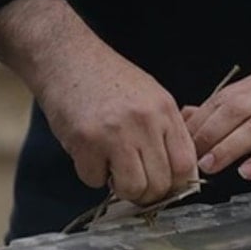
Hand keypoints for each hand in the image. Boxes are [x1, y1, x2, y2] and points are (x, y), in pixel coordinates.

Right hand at [37, 46, 197, 203]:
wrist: (65, 56)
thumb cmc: (108, 78)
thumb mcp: (151, 96)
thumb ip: (168, 131)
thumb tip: (185, 173)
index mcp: (164, 110)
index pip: (186, 165)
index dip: (177, 185)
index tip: (165, 188)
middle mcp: (144, 122)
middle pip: (160, 183)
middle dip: (148, 193)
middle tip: (135, 182)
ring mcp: (115, 132)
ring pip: (133, 188)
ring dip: (122, 188)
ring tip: (113, 169)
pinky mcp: (85, 141)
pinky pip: (95, 180)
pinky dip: (92, 174)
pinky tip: (89, 153)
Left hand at [184, 66, 250, 180]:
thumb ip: (229, 109)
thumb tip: (186, 116)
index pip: (225, 98)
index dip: (201, 120)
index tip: (183, 142)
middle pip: (237, 109)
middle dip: (210, 133)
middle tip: (193, 156)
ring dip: (230, 147)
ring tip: (212, 165)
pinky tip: (247, 172)